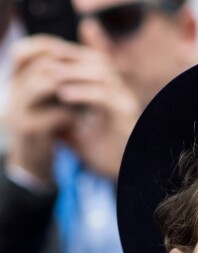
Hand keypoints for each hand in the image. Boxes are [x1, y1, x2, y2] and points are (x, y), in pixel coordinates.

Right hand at [5, 35, 77, 185]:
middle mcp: (12, 94)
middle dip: (68, 69)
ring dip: (71, 87)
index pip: (23, 53)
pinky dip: (73, 114)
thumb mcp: (44, 104)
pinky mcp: (30, 131)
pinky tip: (84, 120)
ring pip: (43, 83)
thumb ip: (52, 83)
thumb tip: (68, 57)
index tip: (75, 53)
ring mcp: (18, 112)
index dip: (48, 48)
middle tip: (92, 74)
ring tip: (90, 95)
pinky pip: (55, 114)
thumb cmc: (43, 133)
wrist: (32, 167)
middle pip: (38, 65)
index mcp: (15, 84)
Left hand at [52, 45, 141, 179]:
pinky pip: (105, 97)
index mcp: (113, 94)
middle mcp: (123, 94)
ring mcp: (127, 103)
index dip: (70, 58)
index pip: (93, 62)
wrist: (128, 177)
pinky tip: (64, 95)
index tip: (43, 62)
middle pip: (98, 61)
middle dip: (70, 60)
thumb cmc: (105, 157)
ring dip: (73, 74)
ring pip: (102, 74)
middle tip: (43, 65)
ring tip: (50, 78)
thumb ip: (65, 115)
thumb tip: (43, 105)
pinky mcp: (127, 116)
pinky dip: (83, 93)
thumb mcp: (78, 131)